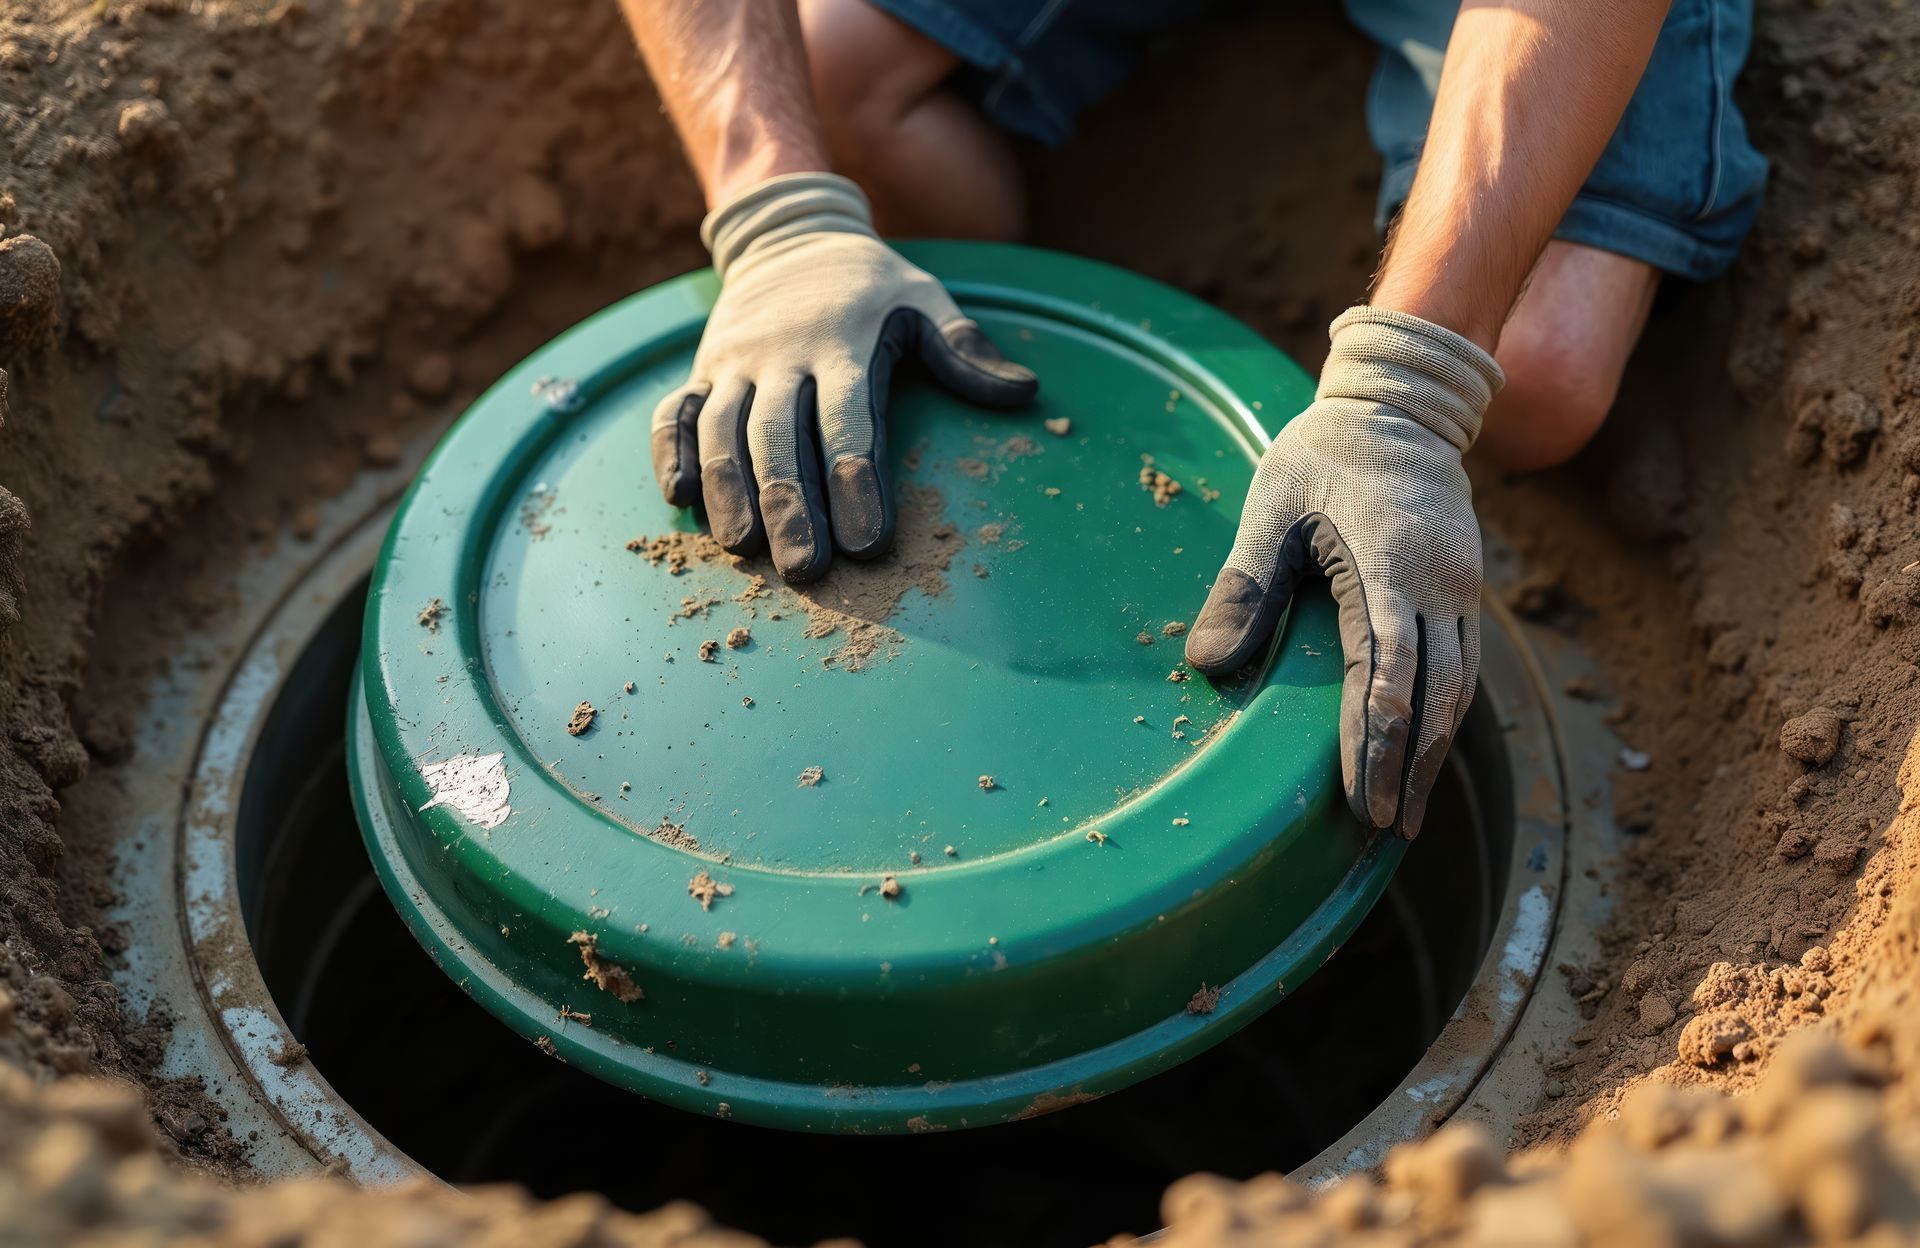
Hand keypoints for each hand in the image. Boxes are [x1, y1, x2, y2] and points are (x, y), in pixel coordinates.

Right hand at [651, 172, 1037, 581]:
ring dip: (730, 491)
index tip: (869, 542)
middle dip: (791, 505)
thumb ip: (964, 348)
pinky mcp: (702, 369)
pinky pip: (677, 412)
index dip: (857, 481)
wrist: (790, 235)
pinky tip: (682, 499)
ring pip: (722, 431)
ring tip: (744, 549)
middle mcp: (782, 355)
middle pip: (779, 437)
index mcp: (845, 343)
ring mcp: (735, 363)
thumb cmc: (870, 288)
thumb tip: (1025, 393)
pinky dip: (672, 452)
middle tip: (806, 569)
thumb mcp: (924, 299)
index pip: (849, 421)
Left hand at [1185, 307, 1503, 837]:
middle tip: (1387, 830)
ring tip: (1408, 813)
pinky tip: (1426, 751)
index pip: (1387, 677)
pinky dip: (1446, 715)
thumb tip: (1205, 664)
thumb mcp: (1271, 505)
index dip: (1376, 744)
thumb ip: (1243, 584)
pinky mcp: (1464, 587)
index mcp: (1391, 568)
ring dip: (1435, 753)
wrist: (1402, 404)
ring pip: (1459, 688)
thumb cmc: (1323, 453)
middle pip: (1434, 698)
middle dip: (1411, 768)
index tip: (1362, 803)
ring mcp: (1460, 587)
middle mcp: (1439, 585)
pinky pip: (1464, 665)